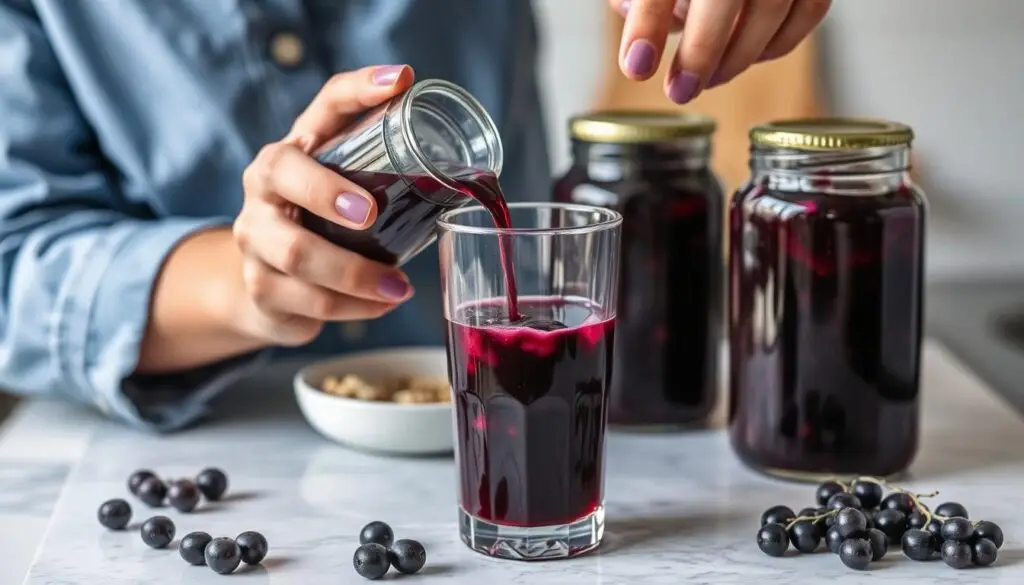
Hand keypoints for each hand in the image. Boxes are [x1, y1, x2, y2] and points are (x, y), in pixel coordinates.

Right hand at [232, 65, 417, 345]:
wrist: (265, 278)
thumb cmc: (320, 222)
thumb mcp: (347, 191)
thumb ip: (390, 175)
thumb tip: (467, 168)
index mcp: (296, 149)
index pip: (325, 105)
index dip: (359, 90)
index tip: (399, 83)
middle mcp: (265, 186)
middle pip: (282, 174)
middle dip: (327, 192)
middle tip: (371, 214)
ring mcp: (255, 238)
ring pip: (296, 253)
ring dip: (354, 273)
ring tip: (399, 287)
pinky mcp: (261, 288)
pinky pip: (306, 302)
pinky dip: (351, 308)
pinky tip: (380, 306)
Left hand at [612, 0, 831, 103]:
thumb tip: (630, 19)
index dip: (648, 23)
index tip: (636, 66)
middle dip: (702, 49)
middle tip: (679, 91)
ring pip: (772, 4)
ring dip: (739, 56)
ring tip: (709, 80)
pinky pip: (809, 8)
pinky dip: (779, 43)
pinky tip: (749, 57)